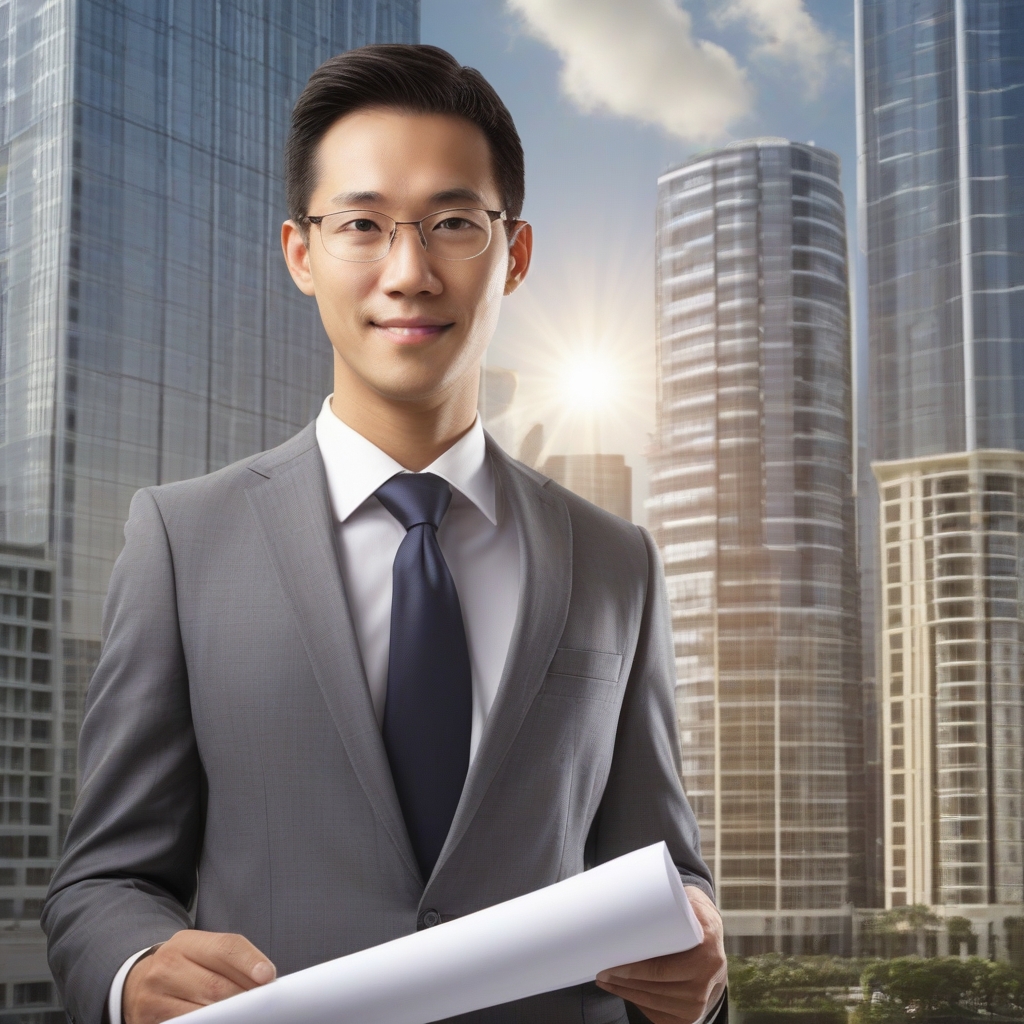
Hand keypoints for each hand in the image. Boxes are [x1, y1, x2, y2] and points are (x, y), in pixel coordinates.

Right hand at [123, 929, 275, 1023]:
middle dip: (243, 996)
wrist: (138, 983)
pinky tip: (222, 1022)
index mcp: (185, 943)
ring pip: (203, 1011)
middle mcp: (166, 967)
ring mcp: (154, 997)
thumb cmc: (184, 967)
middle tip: (262, 1004)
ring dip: (229, 1016)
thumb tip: (264, 978)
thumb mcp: (202, 952)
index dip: (250, 962)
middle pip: (216, 985)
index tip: (268, 976)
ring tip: (246, 1015)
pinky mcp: (147, 1022)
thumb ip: (232, 961)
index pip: (225, 948)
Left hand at [595, 885, 725, 1023]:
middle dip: (623, 982)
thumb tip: (630, 887)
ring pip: (654, 1004)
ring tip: (606, 981)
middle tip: (601, 972)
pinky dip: (639, 1005)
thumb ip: (668, 896)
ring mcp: (700, 1003)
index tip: (609, 964)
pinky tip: (624, 993)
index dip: (632, 970)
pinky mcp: (692, 1016)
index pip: (662, 969)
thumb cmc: (694, 914)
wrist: (714, 938)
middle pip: (655, 989)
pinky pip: (660, 1015)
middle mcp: (708, 982)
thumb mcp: (690, 901)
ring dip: (626, 994)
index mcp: (707, 951)